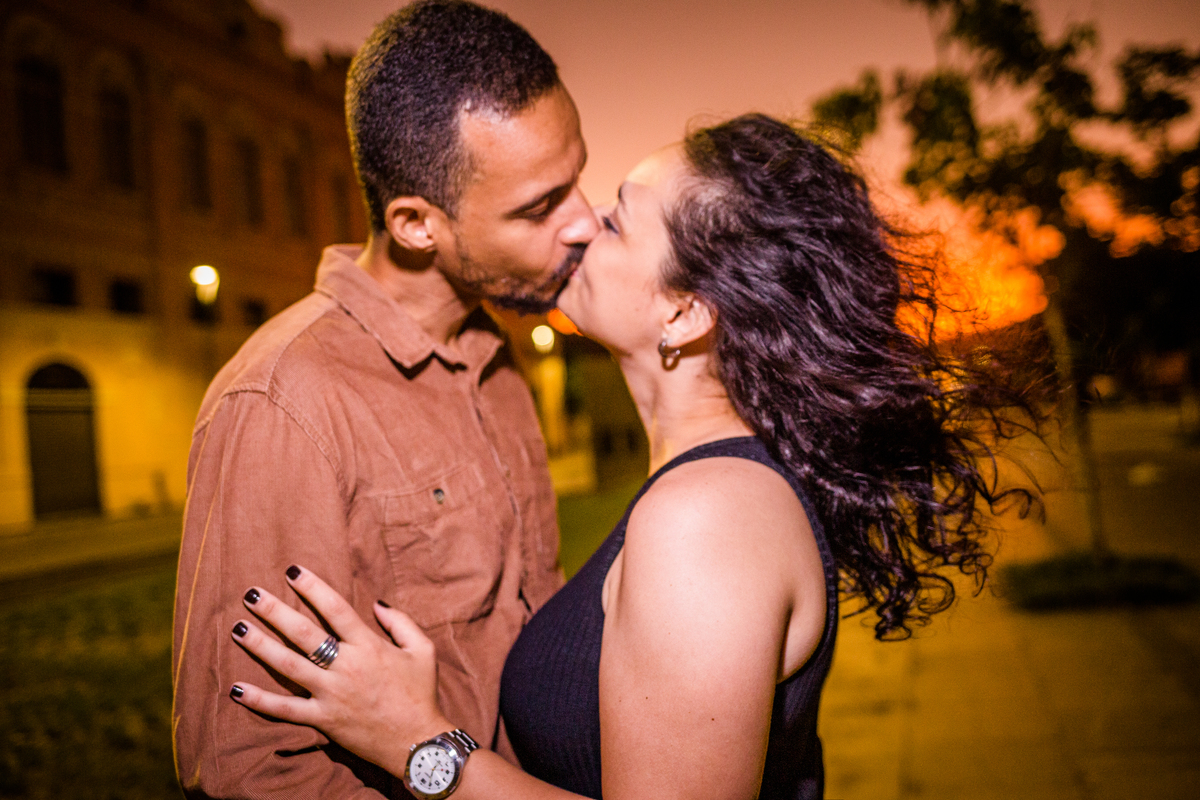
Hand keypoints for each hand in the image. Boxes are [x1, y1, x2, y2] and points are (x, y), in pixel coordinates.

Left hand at [229, 565, 452, 776]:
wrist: (417, 743)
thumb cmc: (420, 694)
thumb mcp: (423, 651)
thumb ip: (401, 622)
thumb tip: (377, 603)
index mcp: (369, 647)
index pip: (335, 609)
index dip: (313, 588)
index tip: (293, 572)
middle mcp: (346, 667)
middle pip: (304, 634)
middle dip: (275, 611)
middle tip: (251, 594)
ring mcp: (331, 694)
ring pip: (288, 666)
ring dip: (261, 646)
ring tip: (238, 628)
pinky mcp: (323, 720)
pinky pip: (286, 710)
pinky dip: (260, 700)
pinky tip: (237, 689)